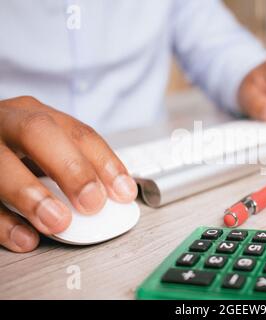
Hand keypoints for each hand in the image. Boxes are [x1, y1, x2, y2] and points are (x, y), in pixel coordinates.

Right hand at [0, 96, 137, 252]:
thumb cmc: (14, 151)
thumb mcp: (45, 150)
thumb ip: (73, 167)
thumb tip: (113, 197)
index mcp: (36, 116)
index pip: (79, 132)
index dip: (106, 163)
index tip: (123, 192)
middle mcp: (7, 123)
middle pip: (38, 133)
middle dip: (70, 168)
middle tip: (91, 202)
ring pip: (0, 163)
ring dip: (32, 195)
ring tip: (58, 222)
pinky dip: (2, 221)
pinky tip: (23, 237)